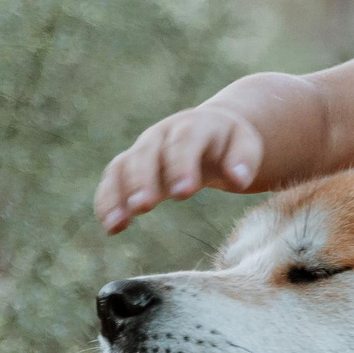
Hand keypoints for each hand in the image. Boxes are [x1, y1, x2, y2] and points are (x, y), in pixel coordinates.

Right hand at [94, 105, 267, 232]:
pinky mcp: (130, 166)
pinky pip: (112, 180)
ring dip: (117, 194)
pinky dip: (108, 201)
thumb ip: (245, 159)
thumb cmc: (230, 143)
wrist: (210, 130)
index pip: (185, 142)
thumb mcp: (246, 144)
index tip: (184, 192)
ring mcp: (143, 149)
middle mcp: (162, 134)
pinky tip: (111, 227)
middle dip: (143, 180)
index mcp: (194, 125)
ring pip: (122, 167)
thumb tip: (238, 179)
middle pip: (146, 154)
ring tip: (116, 223)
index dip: (182, 165)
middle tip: (143, 206)